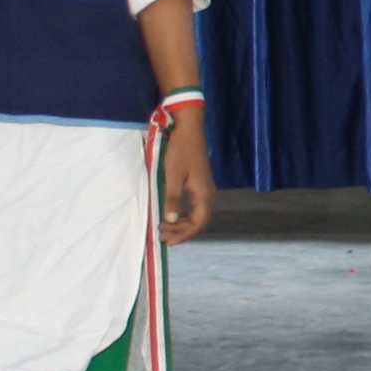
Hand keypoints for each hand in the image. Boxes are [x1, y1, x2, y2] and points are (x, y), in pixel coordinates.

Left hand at [157, 108, 217, 246]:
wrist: (189, 130)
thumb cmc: (180, 151)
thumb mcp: (173, 175)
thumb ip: (172, 199)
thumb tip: (170, 220)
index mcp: (203, 195)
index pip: (198, 224)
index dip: (183, 235)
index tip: (167, 240)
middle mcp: (208, 195)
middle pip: (199, 223)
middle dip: (181, 232)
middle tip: (162, 236)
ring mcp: (205, 190)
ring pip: (197, 216)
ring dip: (181, 225)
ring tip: (164, 227)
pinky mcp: (200, 185)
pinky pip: (195, 208)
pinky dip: (183, 215)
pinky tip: (171, 215)